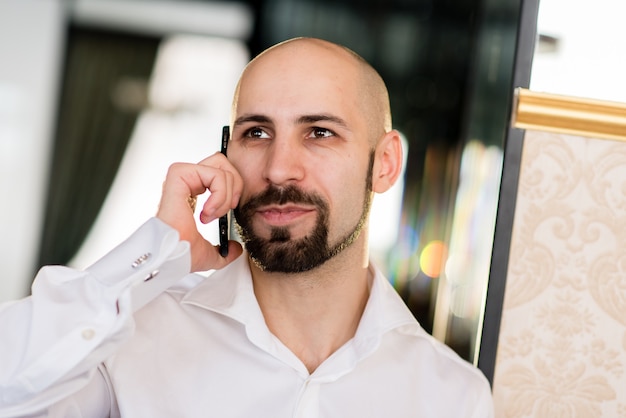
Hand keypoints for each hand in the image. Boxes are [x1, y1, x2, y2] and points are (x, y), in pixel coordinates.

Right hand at [156, 153, 243, 270]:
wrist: (173, 257)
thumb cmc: (182, 254)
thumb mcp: (211, 254)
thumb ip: (224, 251)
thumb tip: (236, 248)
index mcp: (190, 195)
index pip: (219, 173)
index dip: (233, 188)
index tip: (228, 211)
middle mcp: (185, 183)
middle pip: (222, 162)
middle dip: (235, 185)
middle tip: (227, 208)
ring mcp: (181, 177)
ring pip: (220, 166)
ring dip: (225, 194)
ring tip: (212, 214)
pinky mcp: (179, 175)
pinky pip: (214, 174)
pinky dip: (219, 194)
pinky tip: (207, 213)